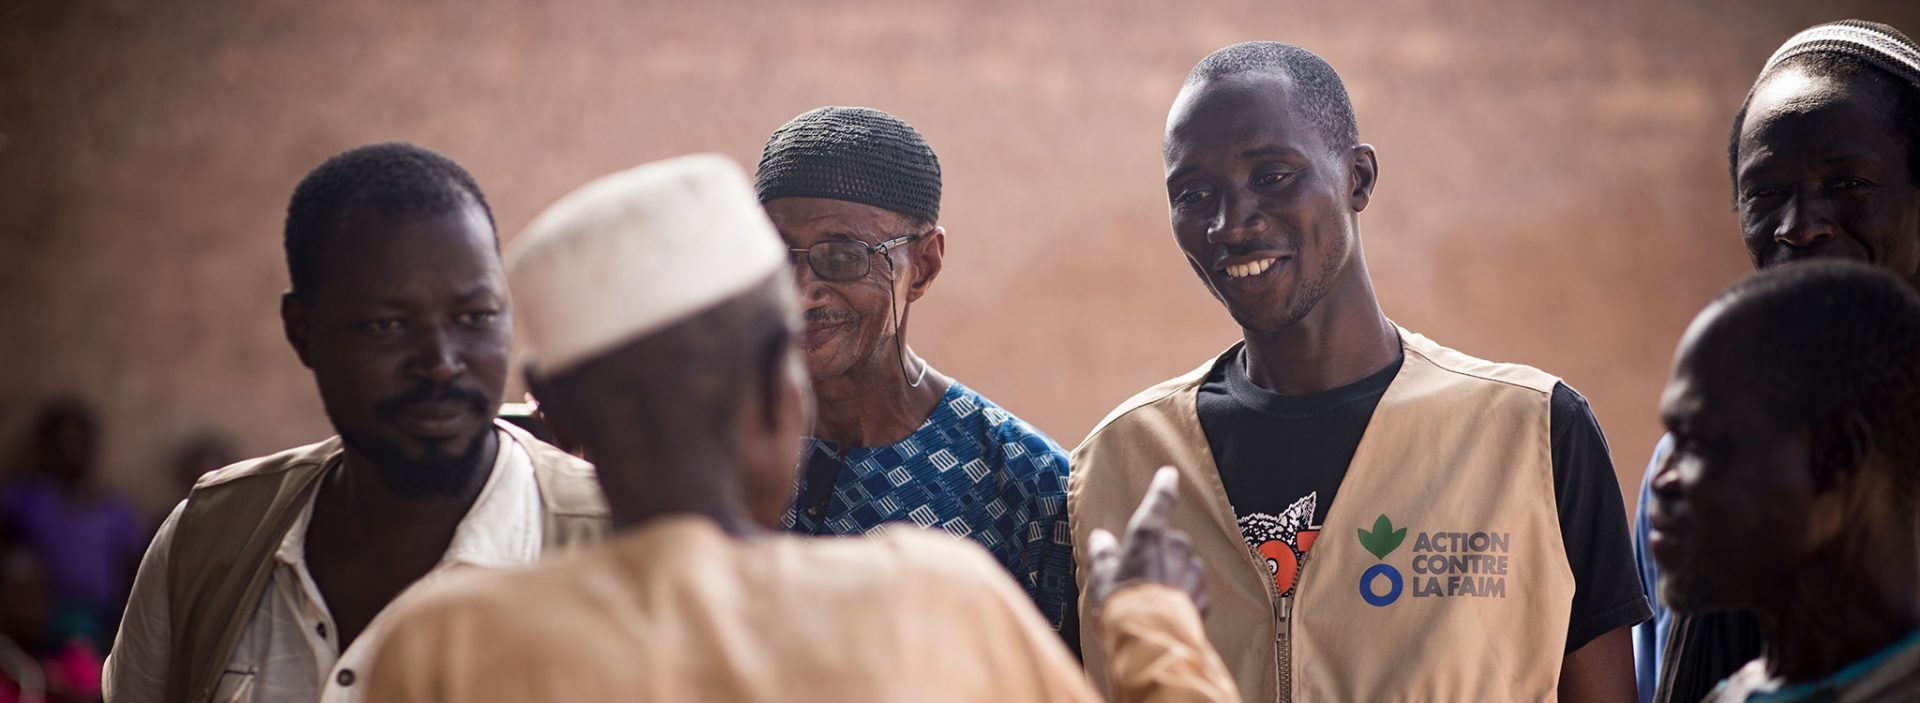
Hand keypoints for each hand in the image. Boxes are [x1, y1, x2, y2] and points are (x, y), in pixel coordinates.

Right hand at [1087, 466, 1207, 613]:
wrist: (1151, 642)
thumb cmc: (1121, 605)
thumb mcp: (1102, 578)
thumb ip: (1104, 555)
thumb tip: (1101, 539)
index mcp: (1148, 534)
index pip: (1160, 501)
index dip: (1164, 486)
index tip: (1170, 474)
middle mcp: (1176, 546)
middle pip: (1168, 541)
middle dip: (1157, 554)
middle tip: (1137, 577)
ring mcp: (1193, 570)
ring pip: (1182, 565)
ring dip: (1171, 576)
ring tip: (1151, 600)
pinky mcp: (1204, 595)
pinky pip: (1192, 588)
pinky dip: (1182, 595)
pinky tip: (1166, 612)